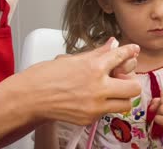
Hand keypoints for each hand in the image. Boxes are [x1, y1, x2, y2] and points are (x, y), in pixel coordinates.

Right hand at [12, 38, 141, 125]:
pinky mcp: (89, 118)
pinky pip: (108, 112)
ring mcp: (95, 105)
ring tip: (111, 91)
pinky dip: (105, 105)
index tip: (133, 50)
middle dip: (131, 82)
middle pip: (134, 87)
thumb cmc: (45, 76)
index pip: (122, 56)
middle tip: (123, 78)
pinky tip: (94, 98)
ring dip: (122, 97)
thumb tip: (112, 44)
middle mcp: (98, 87)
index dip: (130, 51)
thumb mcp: (73, 58)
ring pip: (126, 104)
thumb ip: (98, 53)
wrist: (28, 97)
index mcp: (94, 67)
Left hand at [149, 90, 162, 145]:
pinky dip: (157, 119)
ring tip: (162, 116)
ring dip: (158, 113)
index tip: (162, 103)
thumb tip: (153, 102)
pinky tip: (161, 121)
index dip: (161, 97)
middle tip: (161, 111)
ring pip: (162, 108)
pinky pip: (161, 119)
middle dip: (159, 105)